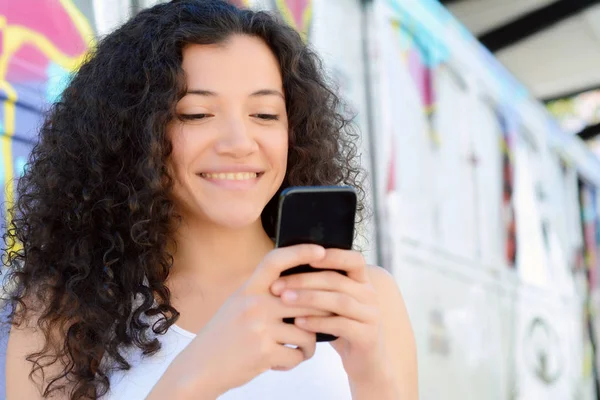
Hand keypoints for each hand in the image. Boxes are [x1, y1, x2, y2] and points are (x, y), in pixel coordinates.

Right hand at [163, 244, 330, 397]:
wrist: (199, 368)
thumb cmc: (222, 337)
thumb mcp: (237, 304)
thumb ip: (262, 294)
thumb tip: (299, 286)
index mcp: (248, 289)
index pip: (276, 261)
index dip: (300, 252)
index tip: (321, 251)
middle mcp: (254, 304)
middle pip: (306, 299)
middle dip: (321, 313)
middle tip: (323, 323)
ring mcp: (259, 327)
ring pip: (308, 331)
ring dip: (309, 345)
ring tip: (298, 349)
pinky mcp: (264, 352)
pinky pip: (297, 354)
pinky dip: (295, 361)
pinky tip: (282, 362)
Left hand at [269, 249, 392, 386]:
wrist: (364, 363)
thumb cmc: (341, 327)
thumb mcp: (333, 303)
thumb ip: (320, 287)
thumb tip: (286, 267)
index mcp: (362, 282)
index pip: (353, 259)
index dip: (332, 255)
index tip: (304, 256)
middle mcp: (370, 295)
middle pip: (337, 280)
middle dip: (304, 280)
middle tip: (278, 285)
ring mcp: (371, 315)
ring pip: (339, 301)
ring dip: (309, 298)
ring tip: (284, 300)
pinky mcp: (368, 336)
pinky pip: (341, 325)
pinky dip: (317, 322)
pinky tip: (298, 322)